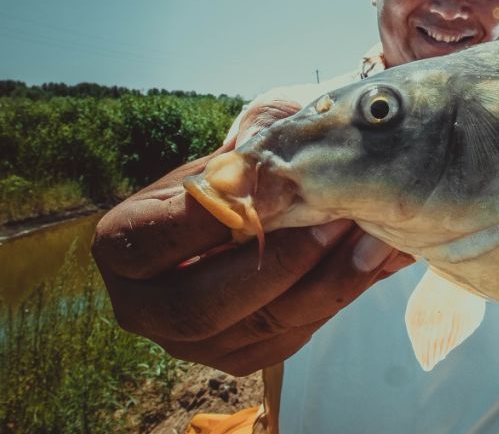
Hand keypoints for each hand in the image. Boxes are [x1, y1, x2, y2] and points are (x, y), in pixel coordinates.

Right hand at [92, 99, 413, 374]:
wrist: (256, 211)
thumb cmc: (239, 173)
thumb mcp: (238, 145)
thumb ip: (251, 145)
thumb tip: (271, 162)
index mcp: (122, 244)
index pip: (159, 239)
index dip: (214, 219)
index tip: (271, 190)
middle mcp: (143, 306)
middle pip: (204, 305)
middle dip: (281, 262)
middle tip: (338, 222)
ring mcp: (190, 342)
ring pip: (258, 327)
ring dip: (326, 284)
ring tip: (372, 242)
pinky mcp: (238, 356)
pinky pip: (290, 337)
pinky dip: (338, 298)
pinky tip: (373, 263)